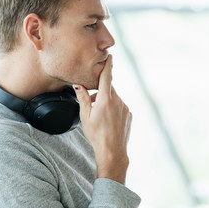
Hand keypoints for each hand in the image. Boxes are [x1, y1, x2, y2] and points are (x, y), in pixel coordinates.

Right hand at [73, 56, 131, 183]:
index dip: (108, 66)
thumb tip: (78, 85)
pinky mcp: (129, 115)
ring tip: (100, 117)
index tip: (110, 56)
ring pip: (114, 98)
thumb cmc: (96, 135)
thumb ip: (83, 98)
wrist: (112, 151)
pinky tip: (108, 122)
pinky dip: (113, 109)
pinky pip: (120, 107)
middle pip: (108, 89)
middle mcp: (118, 101)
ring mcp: (125, 108)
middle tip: (92, 104)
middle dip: (100, 92)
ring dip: (107, 102)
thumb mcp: (85, 116)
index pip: (107, 77)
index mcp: (105, 100)